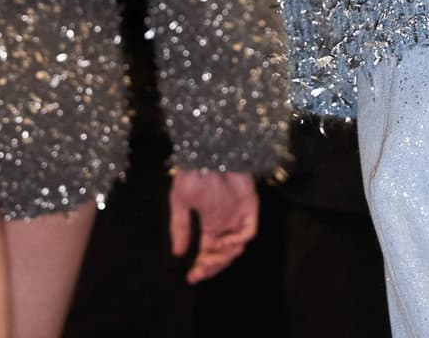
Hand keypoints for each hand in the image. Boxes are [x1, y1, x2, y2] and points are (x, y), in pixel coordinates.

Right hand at [169, 169, 258, 283]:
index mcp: (211, 222)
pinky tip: (224, 241)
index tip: (191, 278)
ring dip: (224, 256)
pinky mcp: (250, 205)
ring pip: (237, 246)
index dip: (202, 266)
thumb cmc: (192, 172)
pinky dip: (237, 241)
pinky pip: (248, 231)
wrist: (206, 152)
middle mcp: (226, 221)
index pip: (209, 251)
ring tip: (210, 258)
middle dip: (213, 266)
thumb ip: (181, 227)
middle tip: (200, 271)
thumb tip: (178, 254)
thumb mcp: (180, 202)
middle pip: (224, 253)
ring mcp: (239, 214)